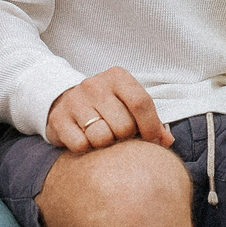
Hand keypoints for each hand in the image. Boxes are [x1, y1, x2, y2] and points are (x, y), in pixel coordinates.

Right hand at [46, 67, 172, 153]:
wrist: (65, 101)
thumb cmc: (107, 106)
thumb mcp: (128, 104)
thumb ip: (150, 121)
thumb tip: (166, 141)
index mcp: (117, 77)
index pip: (141, 103)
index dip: (150, 127)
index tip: (151, 141)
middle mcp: (94, 84)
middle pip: (123, 125)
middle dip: (125, 137)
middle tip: (119, 135)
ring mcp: (75, 100)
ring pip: (102, 137)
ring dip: (105, 144)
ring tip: (102, 137)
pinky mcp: (58, 118)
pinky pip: (80, 145)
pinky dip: (85, 149)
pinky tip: (85, 139)